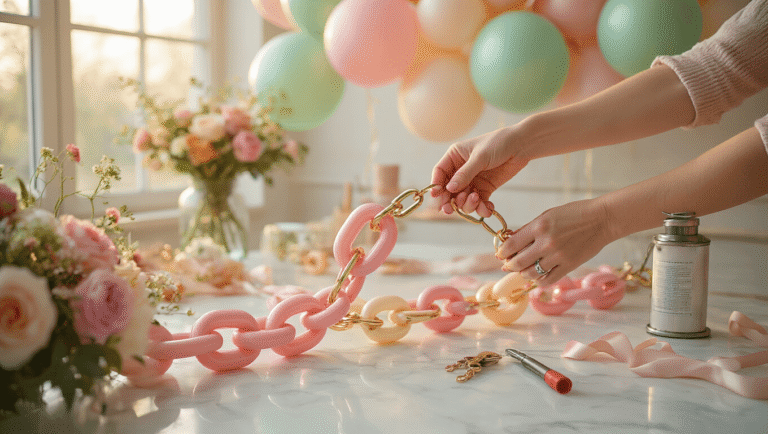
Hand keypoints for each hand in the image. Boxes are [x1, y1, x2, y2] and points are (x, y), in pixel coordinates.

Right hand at [431, 126, 529, 217]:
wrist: (521, 145)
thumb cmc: (499, 143)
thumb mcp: (480, 157)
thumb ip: (465, 174)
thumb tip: (449, 189)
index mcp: (455, 157)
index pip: (440, 173)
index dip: (436, 185)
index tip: (437, 197)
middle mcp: (461, 170)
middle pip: (449, 190)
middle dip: (450, 201)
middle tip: (451, 210)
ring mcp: (473, 181)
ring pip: (463, 199)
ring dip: (468, 204)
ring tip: (477, 200)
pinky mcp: (485, 189)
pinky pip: (478, 203)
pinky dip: (482, 208)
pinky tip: (488, 208)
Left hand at [496, 198, 613, 285]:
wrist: (602, 220)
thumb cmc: (574, 214)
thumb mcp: (547, 215)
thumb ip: (528, 229)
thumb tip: (509, 240)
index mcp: (539, 227)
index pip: (511, 245)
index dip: (502, 252)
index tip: (501, 254)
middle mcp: (546, 243)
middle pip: (518, 262)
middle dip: (509, 265)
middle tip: (508, 265)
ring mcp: (558, 256)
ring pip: (531, 273)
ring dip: (523, 273)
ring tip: (523, 270)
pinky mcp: (569, 266)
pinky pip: (548, 280)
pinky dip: (539, 281)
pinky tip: (537, 276)